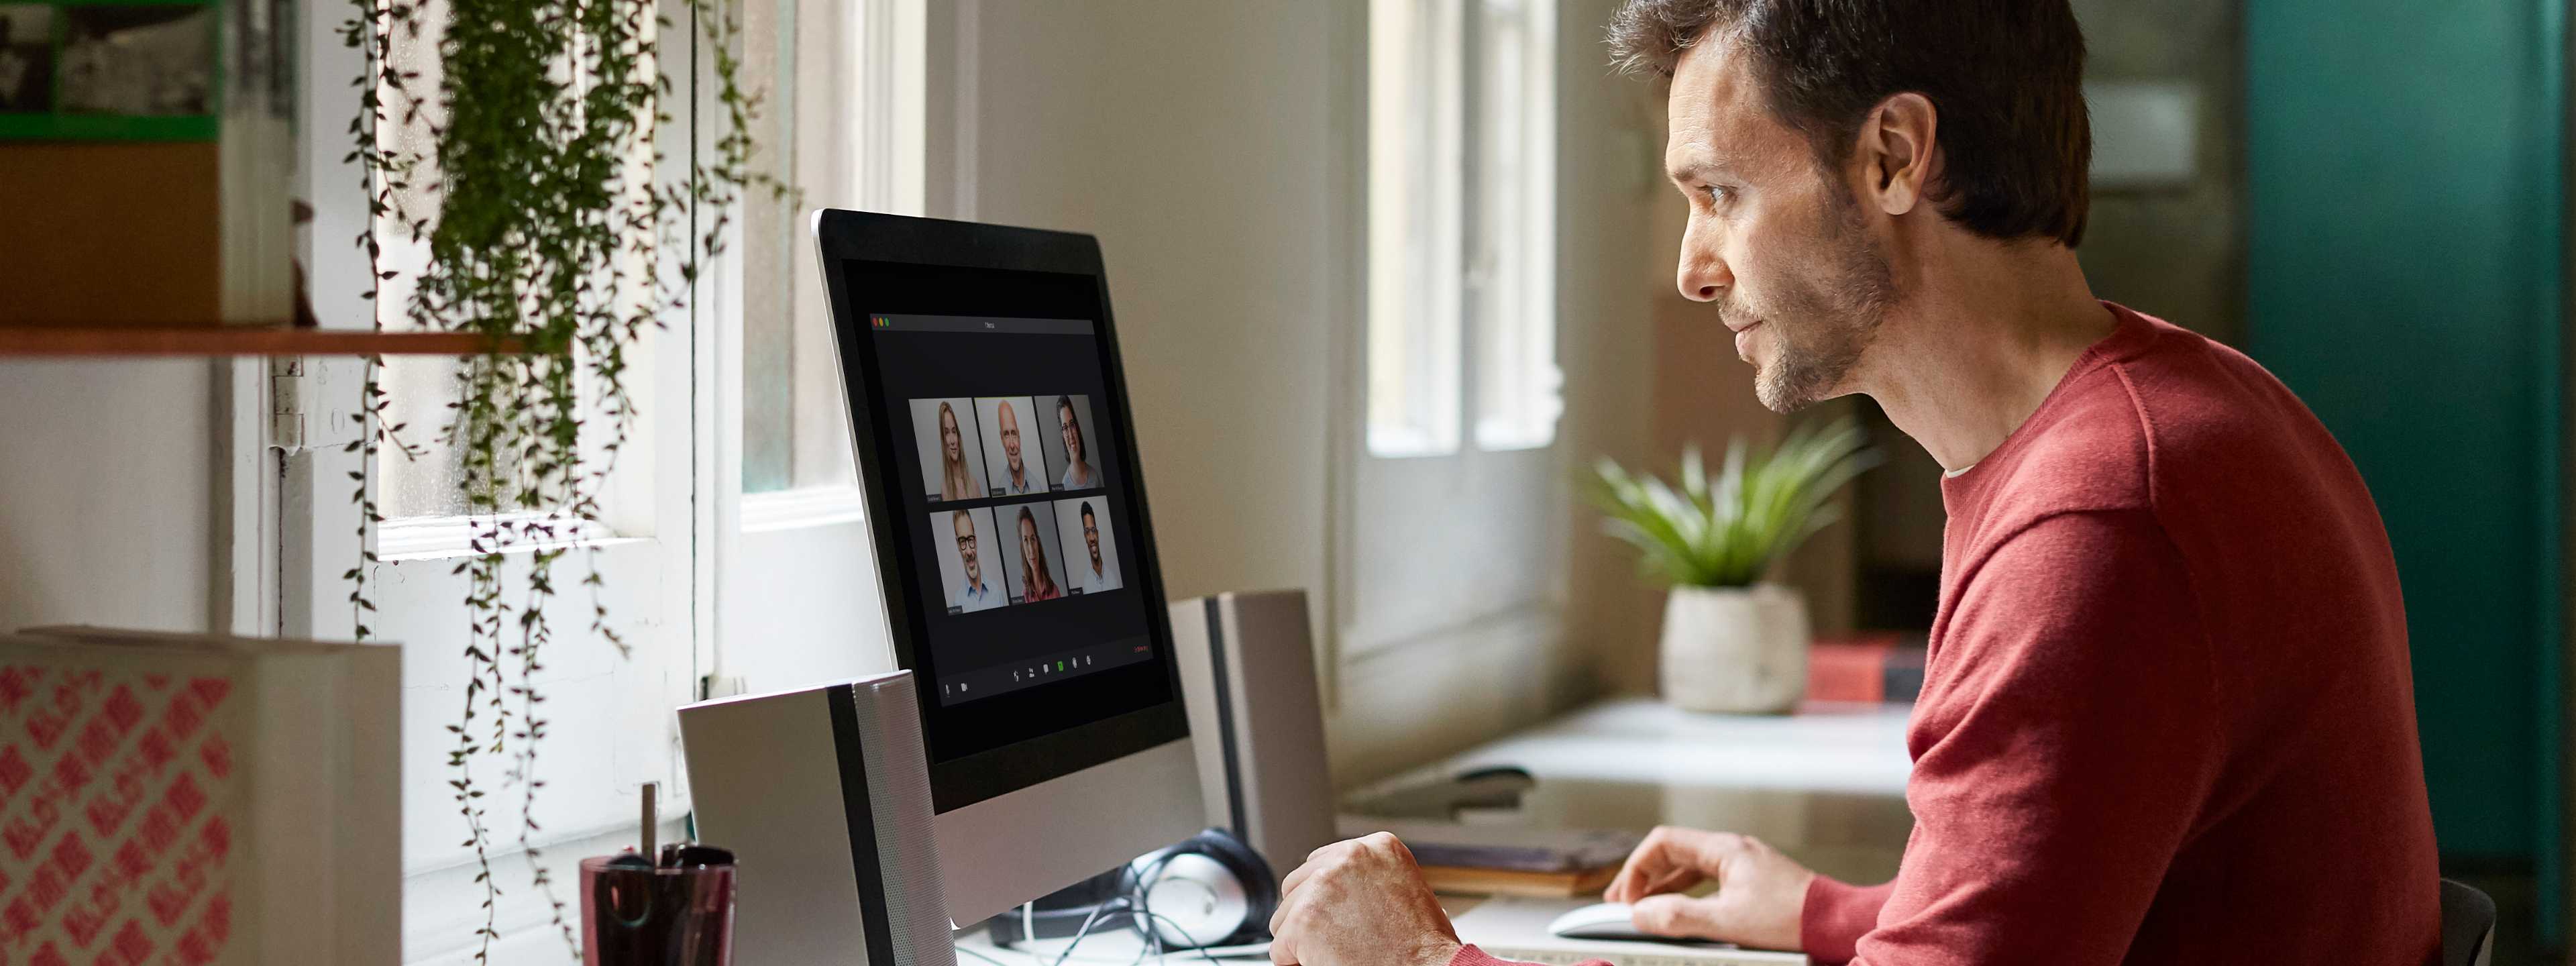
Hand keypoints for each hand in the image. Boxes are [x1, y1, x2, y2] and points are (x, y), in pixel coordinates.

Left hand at [1268, 832, 1461, 965]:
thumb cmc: (1424, 947)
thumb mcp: (1405, 890)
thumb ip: (1369, 877)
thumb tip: (1338, 887)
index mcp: (1379, 845)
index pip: (1323, 863)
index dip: (1328, 898)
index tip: (1345, 916)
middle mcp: (1349, 857)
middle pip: (1299, 885)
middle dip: (1310, 914)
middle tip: (1339, 939)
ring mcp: (1324, 886)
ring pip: (1284, 916)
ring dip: (1302, 938)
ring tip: (1338, 951)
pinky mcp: (1304, 920)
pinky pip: (1280, 947)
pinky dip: (1296, 962)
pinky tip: (1326, 963)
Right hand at [1600, 826, 1814, 950]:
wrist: (1835, 921)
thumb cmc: (1790, 918)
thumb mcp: (1727, 921)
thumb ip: (1679, 917)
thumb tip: (1640, 914)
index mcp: (1724, 848)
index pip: (1663, 843)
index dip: (1637, 868)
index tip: (1627, 897)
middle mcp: (1733, 849)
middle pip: (1674, 852)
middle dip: (1645, 877)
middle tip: (1625, 903)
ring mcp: (1744, 863)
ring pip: (1691, 867)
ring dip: (1665, 886)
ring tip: (1646, 909)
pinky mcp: (1754, 880)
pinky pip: (1709, 879)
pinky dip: (1687, 892)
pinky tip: (1683, 911)